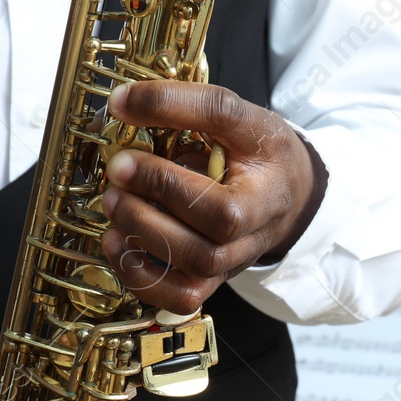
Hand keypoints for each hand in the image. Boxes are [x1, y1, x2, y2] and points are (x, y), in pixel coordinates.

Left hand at [99, 81, 325, 314]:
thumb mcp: (237, 118)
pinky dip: (142, 278)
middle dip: (160, 192)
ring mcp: (233, 260)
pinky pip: (180, 297)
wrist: (286, 198)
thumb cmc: (259, 157)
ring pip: (198, 264)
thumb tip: (120, 104)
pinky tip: (117, 244)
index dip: (176, 128)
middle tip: (118, 169)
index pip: (229, 147)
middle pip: (218, 224)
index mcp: (266, 181)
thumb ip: (184, 103)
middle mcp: (255, 227)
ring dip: (145, 232)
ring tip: (114, 202)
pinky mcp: (211, 281)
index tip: (125, 111)